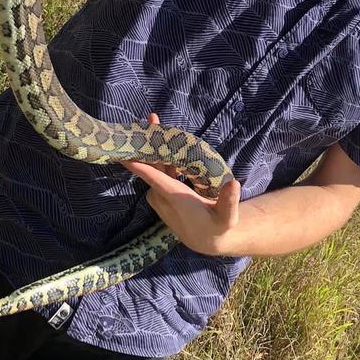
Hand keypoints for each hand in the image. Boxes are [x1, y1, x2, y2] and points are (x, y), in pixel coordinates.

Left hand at [121, 113, 240, 255]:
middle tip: (150, 118)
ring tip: (154, 122)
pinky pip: (156, 171)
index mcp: (176, 198)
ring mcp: (160, 194)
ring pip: (154, 167)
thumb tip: (234, 183)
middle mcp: (163, 196)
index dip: (140, 166)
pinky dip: (158, 157)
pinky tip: (160, 140)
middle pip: (151, 167)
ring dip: (153, 147)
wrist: (205, 240)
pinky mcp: (161, 193)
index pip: (155, 179)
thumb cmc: (218, 226)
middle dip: (148, 144)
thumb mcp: (228, 217)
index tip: (125, 153)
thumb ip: (229, 201)